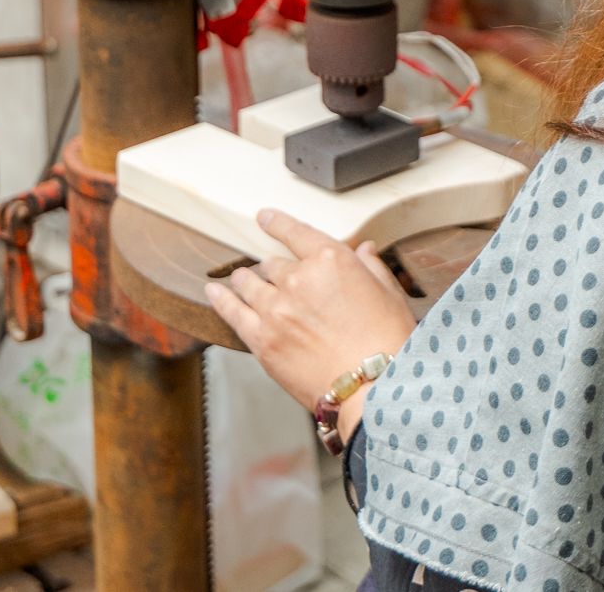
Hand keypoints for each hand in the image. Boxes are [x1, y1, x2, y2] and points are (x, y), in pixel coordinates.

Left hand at [206, 209, 415, 438]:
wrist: (373, 386)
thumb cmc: (387, 342)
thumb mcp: (389, 294)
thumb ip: (371, 267)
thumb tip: (365, 249)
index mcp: (331, 260)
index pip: (295, 232)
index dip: (276, 223)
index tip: (264, 217)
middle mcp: (298, 278)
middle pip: (273, 263)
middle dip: (272, 268)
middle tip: (272, 274)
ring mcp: (276, 308)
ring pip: (249, 283)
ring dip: (245, 279)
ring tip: (241, 278)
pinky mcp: (261, 338)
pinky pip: (232, 311)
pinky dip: (221, 298)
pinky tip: (214, 291)